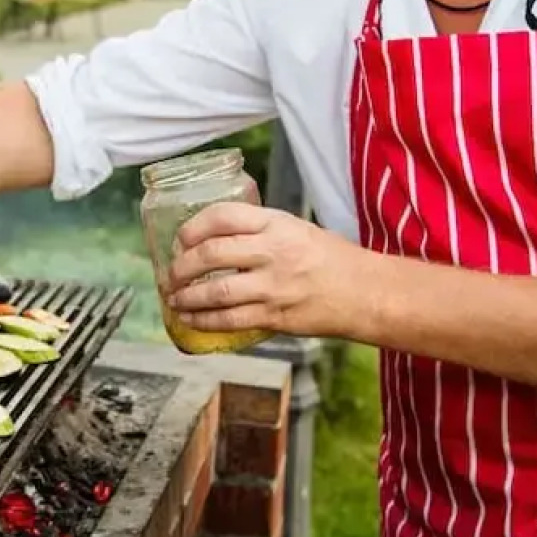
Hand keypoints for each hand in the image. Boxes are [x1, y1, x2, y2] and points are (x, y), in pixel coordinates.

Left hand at [162, 202, 367, 338]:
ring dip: (186, 297)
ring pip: (215, 291)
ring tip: (175, 298)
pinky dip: (204, 321)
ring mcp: (274, 286)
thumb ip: (257, 230)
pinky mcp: (276, 317)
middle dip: (181, 265)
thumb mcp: (295, 227)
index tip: (180, 239)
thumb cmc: (330, 258)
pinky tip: (191, 320)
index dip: (192, 227)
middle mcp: (273, 252)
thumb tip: (212, 236)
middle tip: (171, 273)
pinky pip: (230, 320)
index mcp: (276, 224)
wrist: (365, 293)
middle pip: (211, 253)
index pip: (222, 216)